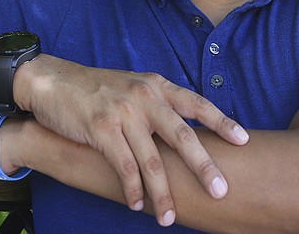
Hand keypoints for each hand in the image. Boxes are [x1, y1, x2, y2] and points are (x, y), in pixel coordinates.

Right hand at [15, 55, 248, 226]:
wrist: (54, 81)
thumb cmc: (96, 88)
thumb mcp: (133, 85)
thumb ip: (157, 103)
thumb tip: (184, 131)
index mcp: (156, 85)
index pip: (196, 103)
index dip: (221, 121)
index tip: (244, 140)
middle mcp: (144, 97)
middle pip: (182, 135)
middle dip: (203, 166)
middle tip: (221, 190)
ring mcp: (123, 113)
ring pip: (152, 160)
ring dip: (162, 193)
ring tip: (170, 217)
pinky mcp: (101, 129)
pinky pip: (123, 166)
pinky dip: (132, 189)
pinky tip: (137, 204)